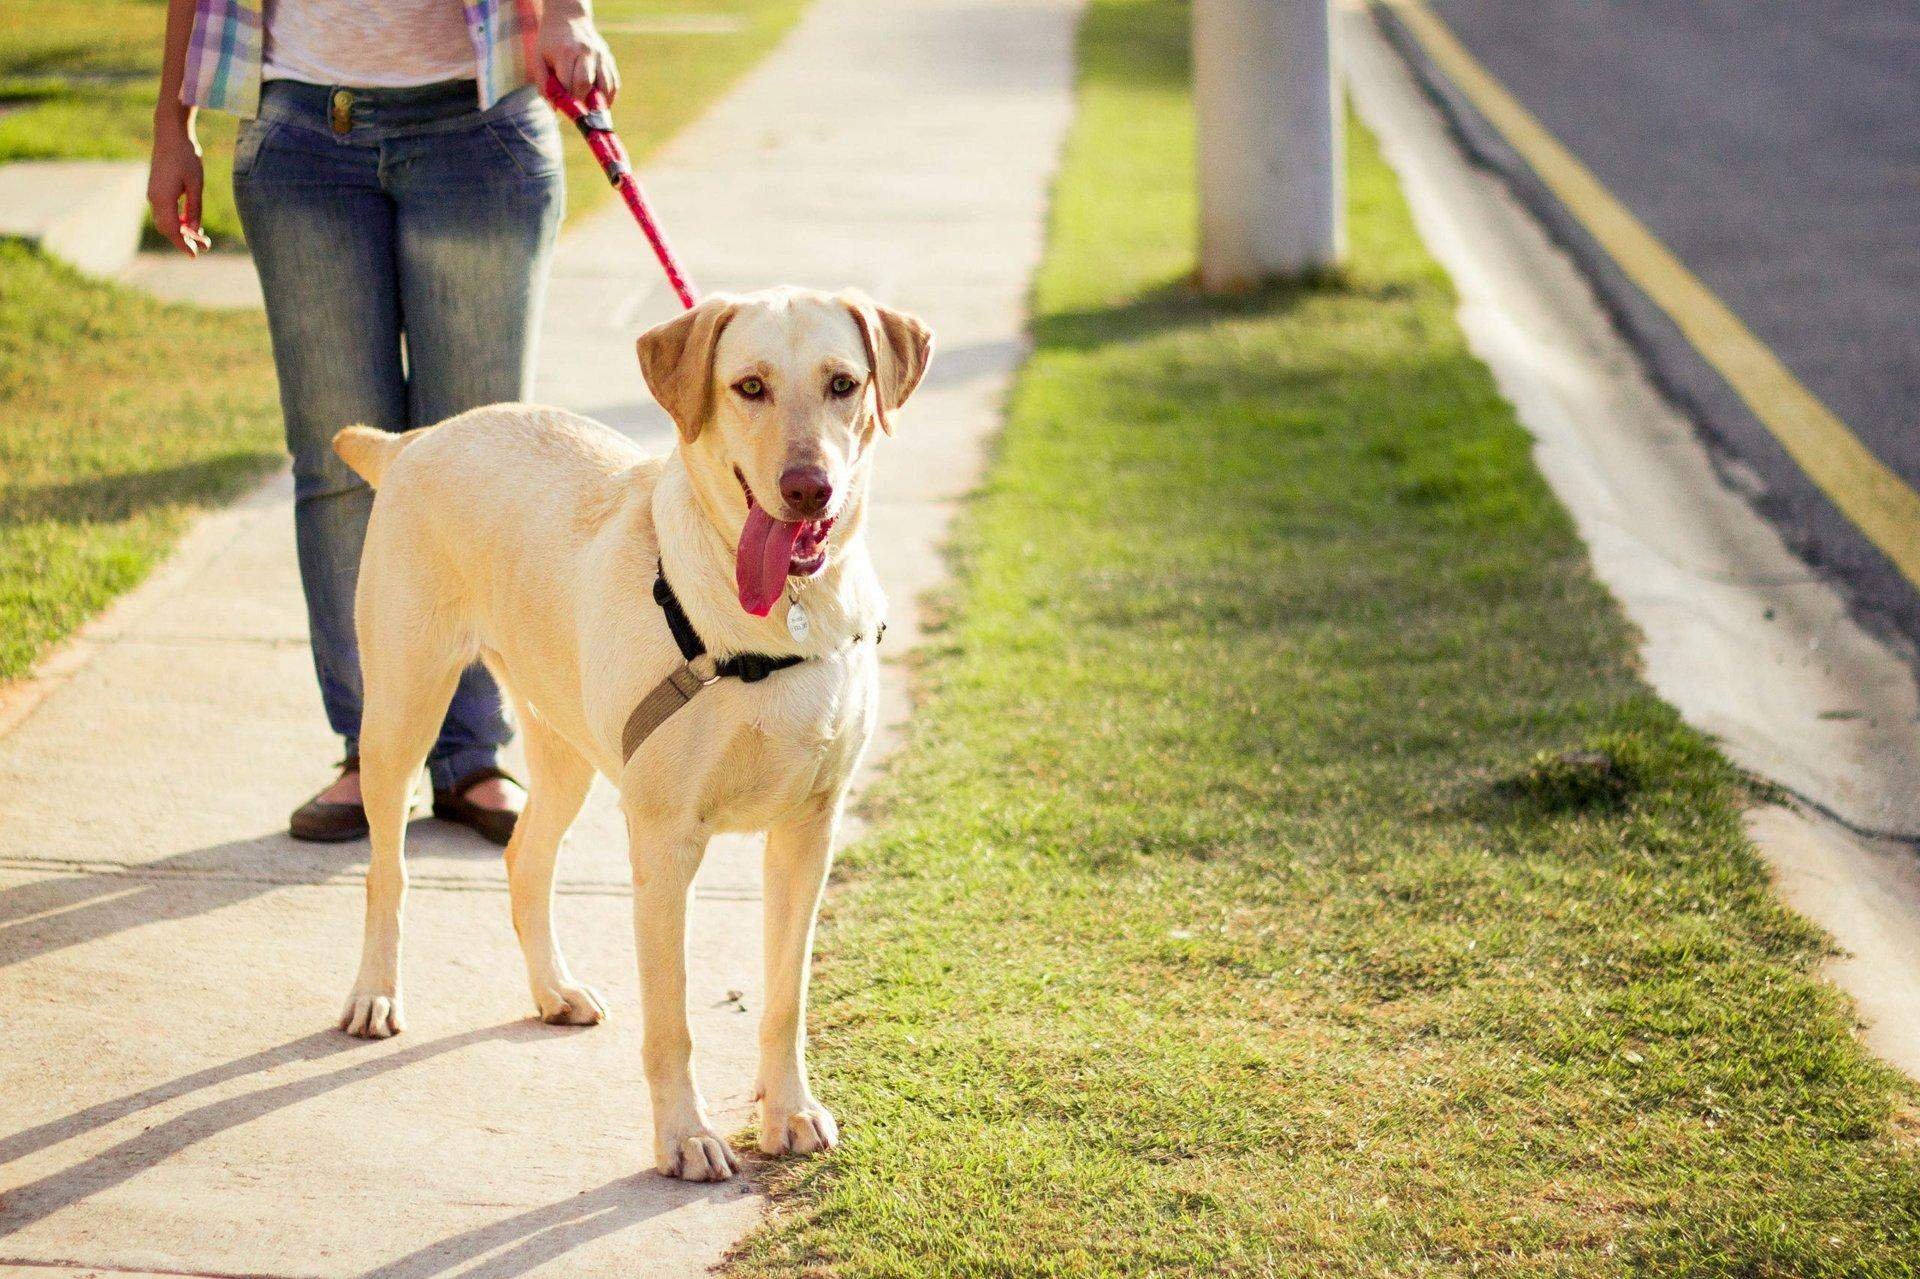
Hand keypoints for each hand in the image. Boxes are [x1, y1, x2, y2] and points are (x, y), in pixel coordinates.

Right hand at [148, 108, 209, 255]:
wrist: (170, 135)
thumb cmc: (186, 156)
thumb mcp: (196, 185)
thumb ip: (194, 209)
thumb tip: (195, 230)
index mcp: (163, 199)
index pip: (172, 230)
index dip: (183, 245)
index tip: (195, 255)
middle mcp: (154, 198)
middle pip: (167, 228)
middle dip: (184, 240)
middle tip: (205, 247)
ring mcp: (153, 193)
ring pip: (165, 221)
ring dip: (182, 231)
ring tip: (202, 237)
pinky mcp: (156, 189)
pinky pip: (165, 212)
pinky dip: (177, 220)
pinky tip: (191, 223)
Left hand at [538, 2, 618, 101]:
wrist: (568, 19)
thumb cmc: (550, 43)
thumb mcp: (539, 58)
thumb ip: (544, 84)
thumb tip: (556, 109)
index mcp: (566, 52)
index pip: (567, 84)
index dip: (565, 99)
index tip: (564, 107)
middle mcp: (586, 52)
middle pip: (586, 85)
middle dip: (580, 100)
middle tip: (576, 107)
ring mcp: (601, 55)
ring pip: (605, 87)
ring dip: (598, 103)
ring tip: (590, 108)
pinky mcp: (609, 59)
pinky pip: (614, 84)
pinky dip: (609, 97)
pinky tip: (600, 101)